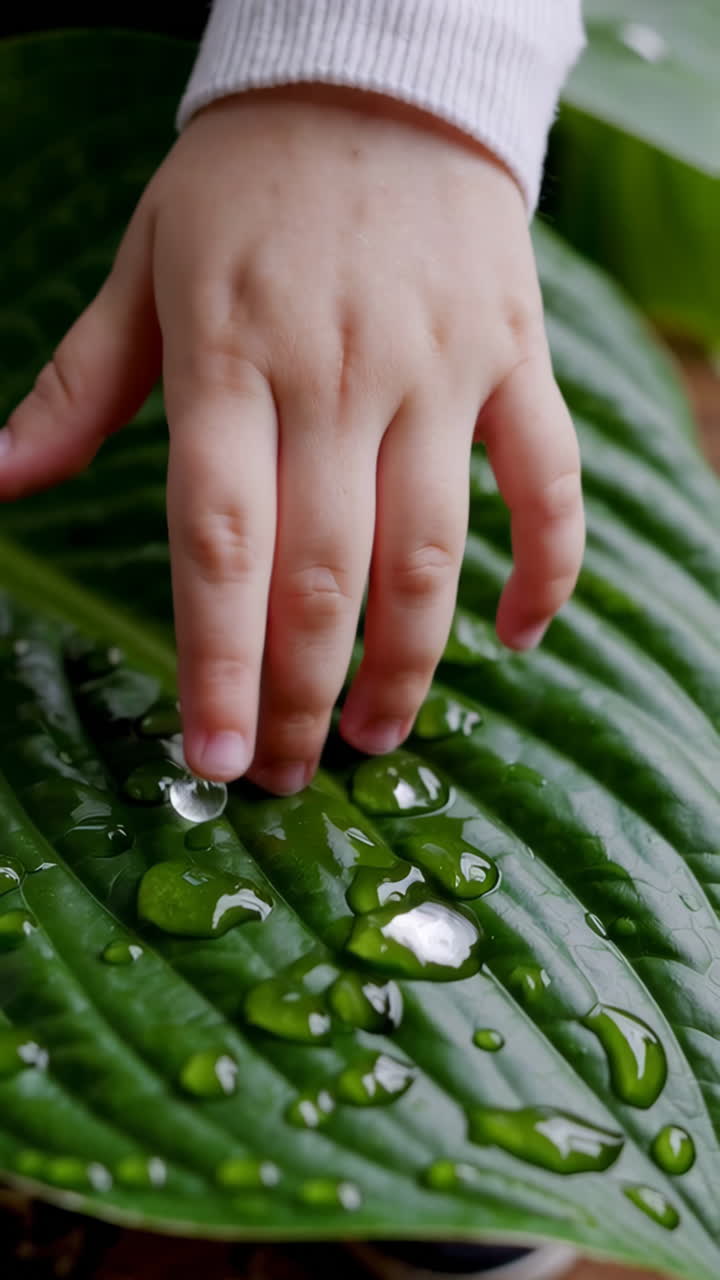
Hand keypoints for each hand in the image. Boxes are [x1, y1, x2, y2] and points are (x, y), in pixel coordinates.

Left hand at [0, 86, 583, 793]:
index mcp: (230, 360)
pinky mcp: (514, 358)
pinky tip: (519, 637)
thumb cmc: (244, 185)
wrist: (379, 76)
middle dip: (302, 694)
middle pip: (324, 574)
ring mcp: (438, 369)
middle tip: (285, 774)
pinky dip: (548, 567)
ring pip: (433, 550)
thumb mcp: (143, 269)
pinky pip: (549, 481)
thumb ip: (78, 389)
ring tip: (375, 738)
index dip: (217, 661)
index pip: (220, 541)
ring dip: (408, 663)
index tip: (213, 755)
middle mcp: (337, 376)